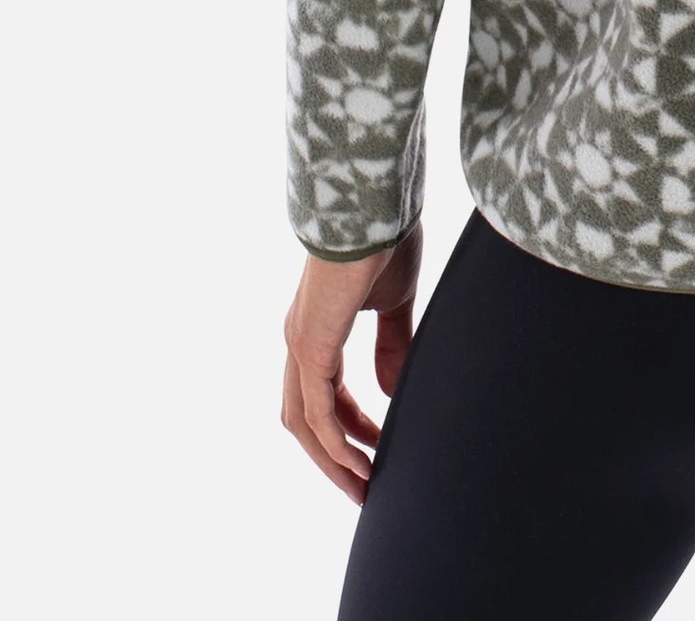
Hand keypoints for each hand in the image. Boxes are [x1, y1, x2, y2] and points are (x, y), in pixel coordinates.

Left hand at [280, 221, 422, 502]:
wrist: (374, 205)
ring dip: (332, 460)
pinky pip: (316, 411)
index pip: (323, 396)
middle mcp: (300, 340)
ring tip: (364, 487)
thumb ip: (392, 343)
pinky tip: (360, 460)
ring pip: (305, 422)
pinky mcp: (311, 345)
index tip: (377, 449)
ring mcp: (301, 344)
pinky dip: (336, 442)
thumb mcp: (394, 301)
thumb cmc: (385, 240)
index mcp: (317, 329)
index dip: (349, 427)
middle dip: (333, 457)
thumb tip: (392, 390)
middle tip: (364, 488)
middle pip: (304, 419)